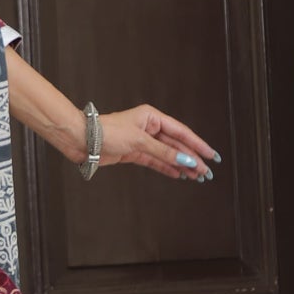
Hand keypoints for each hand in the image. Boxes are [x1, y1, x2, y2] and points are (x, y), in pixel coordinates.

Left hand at [97, 105, 219, 183]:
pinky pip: (155, 160)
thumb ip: (164, 152)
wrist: (82, 140)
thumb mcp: (139, 142)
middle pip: (176, 144)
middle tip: (206, 172)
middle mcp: (149, 127)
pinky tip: (178, 174)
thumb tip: (185, 160)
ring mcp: (141, 141)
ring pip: (167, 154)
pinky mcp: (133, 152)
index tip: (211, 155)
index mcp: (152, 117)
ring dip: (181, 165)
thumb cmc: (107, 132)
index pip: (181, 132)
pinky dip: (167, 167)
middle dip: (192, 158)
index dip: (198, 144)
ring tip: (196, 176)